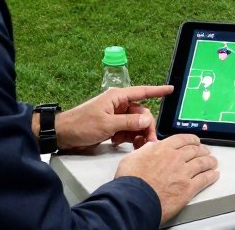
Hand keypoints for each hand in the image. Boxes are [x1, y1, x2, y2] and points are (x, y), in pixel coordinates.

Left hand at [55, 85, 172, 152]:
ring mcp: (115, 116)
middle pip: (141, 113)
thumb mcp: (106, 124)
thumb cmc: (81, 125)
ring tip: (133, 145)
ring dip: (136, 134)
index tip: (171, 89)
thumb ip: (128, 122)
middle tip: (148, 142)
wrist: (63, 135)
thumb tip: (147, 119)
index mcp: (117, 97)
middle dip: (145, 126)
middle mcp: (118, 104)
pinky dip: (126, 137)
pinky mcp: (111, 126)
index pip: (142, 92)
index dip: (158, 91)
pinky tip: (119, 143)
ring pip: (135, 123)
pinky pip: (126, 130)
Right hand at [115, 134, 218, 222]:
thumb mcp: (133, 156)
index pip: (182, 139)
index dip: (191, 139)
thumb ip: (145, 150)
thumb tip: (150, 148)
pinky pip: (204, 180)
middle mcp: (176, 158)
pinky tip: (214, 175)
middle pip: (194, 150)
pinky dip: (211, 176)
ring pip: (201, 163)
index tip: (195, 141)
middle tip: (206, 151)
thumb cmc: (131, 180)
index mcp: (163, 148)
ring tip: (213, 161)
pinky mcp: (188, 189)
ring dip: (209, 161)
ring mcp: (183, 173)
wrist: (135, 198)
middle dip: (202, 150)